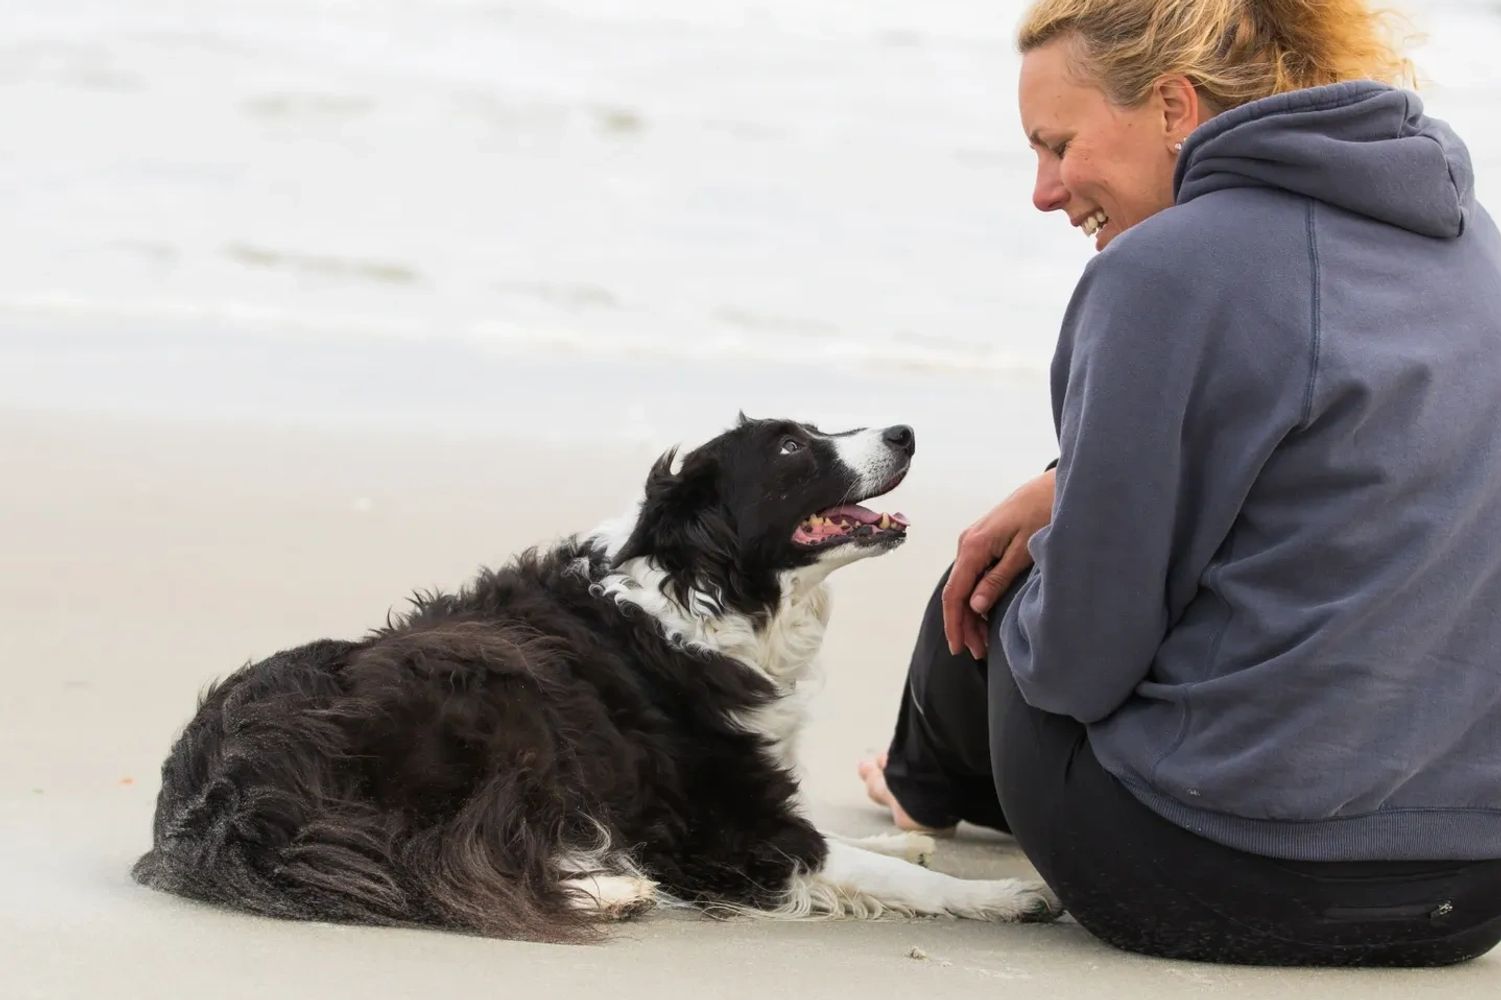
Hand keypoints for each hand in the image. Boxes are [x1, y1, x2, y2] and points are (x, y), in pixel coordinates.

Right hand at [942, 469, 1055, 659]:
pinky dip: (977, 597)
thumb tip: (975, 607)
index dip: (954, 623)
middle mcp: (968, 543)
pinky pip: (974, 575)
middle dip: (964, 624)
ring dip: (971, 614)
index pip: (955, 593)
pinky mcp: (985, 542)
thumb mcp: (1023, 552)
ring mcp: (975, 541)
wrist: (1054, 485)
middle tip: (978, 652)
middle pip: (957, 592)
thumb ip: (998, 579)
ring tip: (983, 641)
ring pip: (965, 585)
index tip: (958, 648)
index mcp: (974, 546)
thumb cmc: (1043, 513)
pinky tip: (986, 614)